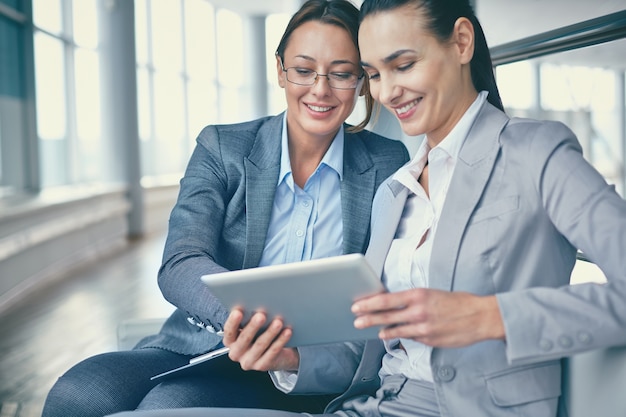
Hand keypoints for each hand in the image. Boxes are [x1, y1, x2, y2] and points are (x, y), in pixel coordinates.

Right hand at [222, 307, 299, 371]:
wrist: (271, 355)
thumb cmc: (257, 335)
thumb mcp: (250, 327)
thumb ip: (247, 319)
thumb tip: (254, 304)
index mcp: (230, 341)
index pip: (229, 331)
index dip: (233, 322)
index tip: (238, 311)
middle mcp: (236, 353)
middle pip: (244, 339)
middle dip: (253, 326)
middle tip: (261, 315)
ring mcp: (248, 362)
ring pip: (260, 345)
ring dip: (270, 332)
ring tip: (278, 322)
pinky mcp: (262, 366)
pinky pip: (272, 352)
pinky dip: (280, 341)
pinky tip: (287, 331)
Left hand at [352, 288, 504, 347]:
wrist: (480, 317)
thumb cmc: (458, 303)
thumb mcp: (432, 294)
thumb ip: (413, 301)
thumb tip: (393, 304)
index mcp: (418, 295)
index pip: (387, 300)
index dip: (369, 304)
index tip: (357, 305)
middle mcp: (418, 311)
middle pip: (386, 316)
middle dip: (368, 318)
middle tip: (356, 320)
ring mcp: (423, 328)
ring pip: (395, 330)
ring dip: (381, 330)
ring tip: (371, 329)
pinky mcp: (429, 340)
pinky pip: (410, 337)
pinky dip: (400, 335)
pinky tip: (392, 334)